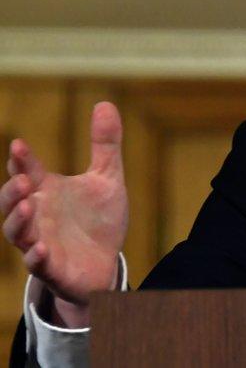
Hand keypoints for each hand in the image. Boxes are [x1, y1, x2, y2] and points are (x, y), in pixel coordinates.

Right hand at [1, 102, 128, 313]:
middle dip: (11, 191)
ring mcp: (40, 242)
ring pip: (17, 232)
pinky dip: (36, 256)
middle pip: (11, 202)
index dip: (20, 159)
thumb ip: (104, 144)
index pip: (26, 171)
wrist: (105, 263)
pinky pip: (37, 264)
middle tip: (23, 179)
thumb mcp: (107, 178)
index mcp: (46, 191)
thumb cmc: (97, 220)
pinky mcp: (51, 268)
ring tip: (28, 205)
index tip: (18, 145)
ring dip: (18, 219)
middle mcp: (37, 215)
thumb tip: (104, 103)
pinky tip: (42, 248)